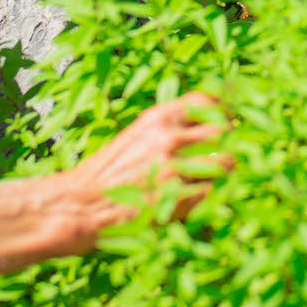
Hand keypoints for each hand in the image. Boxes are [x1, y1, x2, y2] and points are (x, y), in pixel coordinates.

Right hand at [58, 92, 227, 251]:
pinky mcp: (177, 199)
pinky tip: (194, 200)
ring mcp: (175, 168)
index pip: (207, 101)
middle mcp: (170, 138)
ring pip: (225, 163)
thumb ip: (166, 131)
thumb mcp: (135, 138)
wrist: (79, 205)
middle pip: (223, 131)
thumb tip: (201, 130)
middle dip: (226, 142)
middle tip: (222, 154)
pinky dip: (208, 197)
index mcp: (158, 118)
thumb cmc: (103, 175)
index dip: (221, 112)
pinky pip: (211, 193)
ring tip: (210, 180)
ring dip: (221, 172)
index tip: (225, 121)